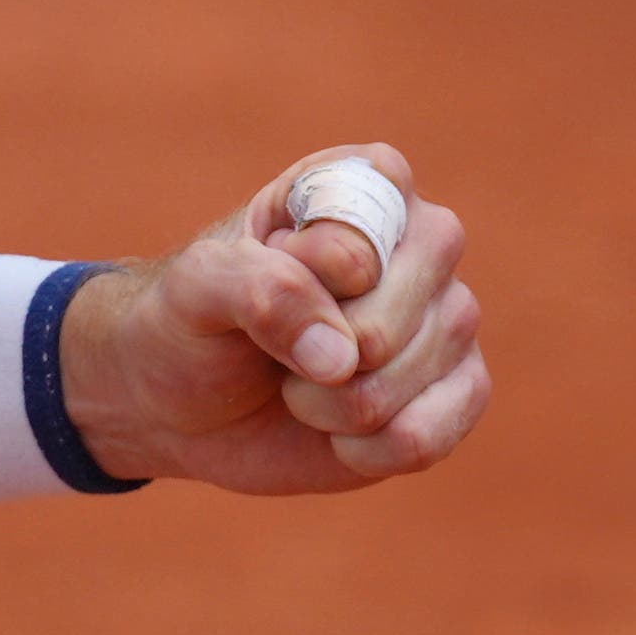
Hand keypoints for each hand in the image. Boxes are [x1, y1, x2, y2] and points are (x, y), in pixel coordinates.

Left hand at [55, 145, 488, 495]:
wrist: (180, 407)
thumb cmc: (192, 324)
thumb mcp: (196, 288)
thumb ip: (261, 288)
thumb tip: (343, 356)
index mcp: (369, 184)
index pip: (369, 230)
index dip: (311, 271)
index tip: (267, 266)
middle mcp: (424, 245)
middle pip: (404, 314)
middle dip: (324, 354)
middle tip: (280, 349)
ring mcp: (446, 320)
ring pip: (416, 378)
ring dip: (335, 406)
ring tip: (302, 388)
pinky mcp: (455, 394)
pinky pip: (430, 435)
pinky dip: (367, 451)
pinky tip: (338, 435)